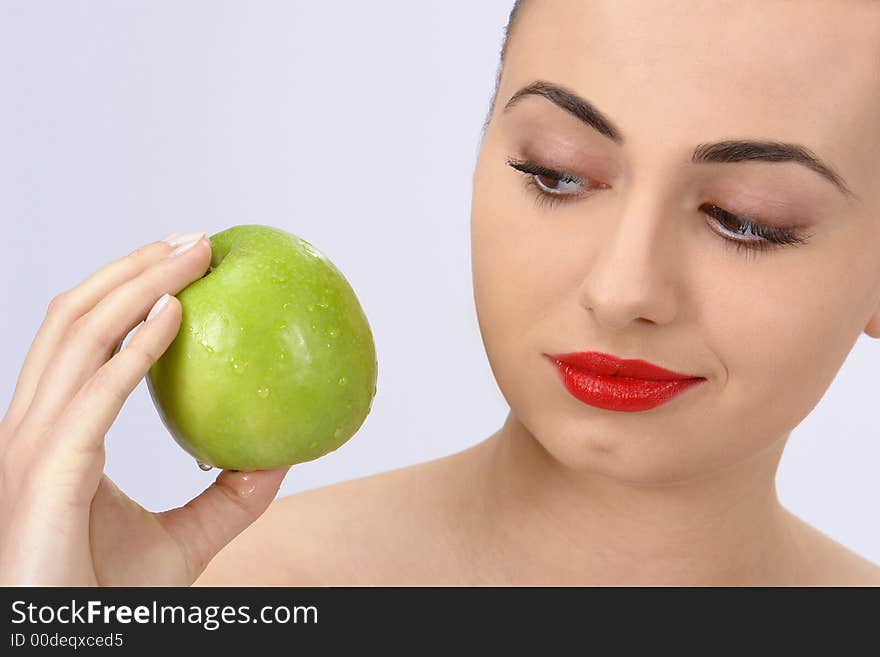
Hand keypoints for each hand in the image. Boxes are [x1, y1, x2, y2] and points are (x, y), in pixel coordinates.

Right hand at [0, 232, 288, 585]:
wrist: (72, 646)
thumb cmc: (109, 598)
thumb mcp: (185, 540)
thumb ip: (228, 499)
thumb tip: (281, 457)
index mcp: (54, 435)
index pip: (78, 340)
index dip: (122, 291)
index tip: (181, 264)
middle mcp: (32, 428)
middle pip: (73, 317)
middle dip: (133, 266)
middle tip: (199, 239)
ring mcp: (32, 446)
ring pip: (78, 334)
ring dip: (138, 282)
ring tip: (196, 254)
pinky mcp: (49, 471)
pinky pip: (96, 392)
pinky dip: (137, 346)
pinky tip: (179, 313)